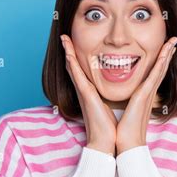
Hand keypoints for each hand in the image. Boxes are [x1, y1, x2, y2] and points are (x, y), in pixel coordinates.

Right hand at [60, 34, 117, 155]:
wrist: (106, 141)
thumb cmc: (109, 126)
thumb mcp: (108, 106)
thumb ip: (107, 97)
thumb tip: (112, 91)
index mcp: (90, 92)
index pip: (81, 70)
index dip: (76, 56)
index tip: (73, 43)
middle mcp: (84, 90)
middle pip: (73, 66)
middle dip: (68, 50)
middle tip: (64, 36)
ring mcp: (83, 92)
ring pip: (72, 67)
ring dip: (67, 51)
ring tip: (64, 38)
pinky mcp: (85, 95)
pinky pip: (77, 76)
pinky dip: (72, 63)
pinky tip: (68, 53)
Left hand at [115, 37, 176, 154]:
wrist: (126, 143)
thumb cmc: (123, 130)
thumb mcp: (125, 110)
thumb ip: (126, 101)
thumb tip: (123, 96)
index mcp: (143, 96)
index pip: (153, 74)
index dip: (160, 61)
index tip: (164, 50)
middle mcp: (149, 93)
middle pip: (160, 69)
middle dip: (167, 54)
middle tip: (173, 41)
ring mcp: (148, 93)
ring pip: (160, 69)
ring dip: (167, 54)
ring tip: (173, 41)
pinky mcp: (145, 95)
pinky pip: (155, 75)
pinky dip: (161, 63)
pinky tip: (165, 53)